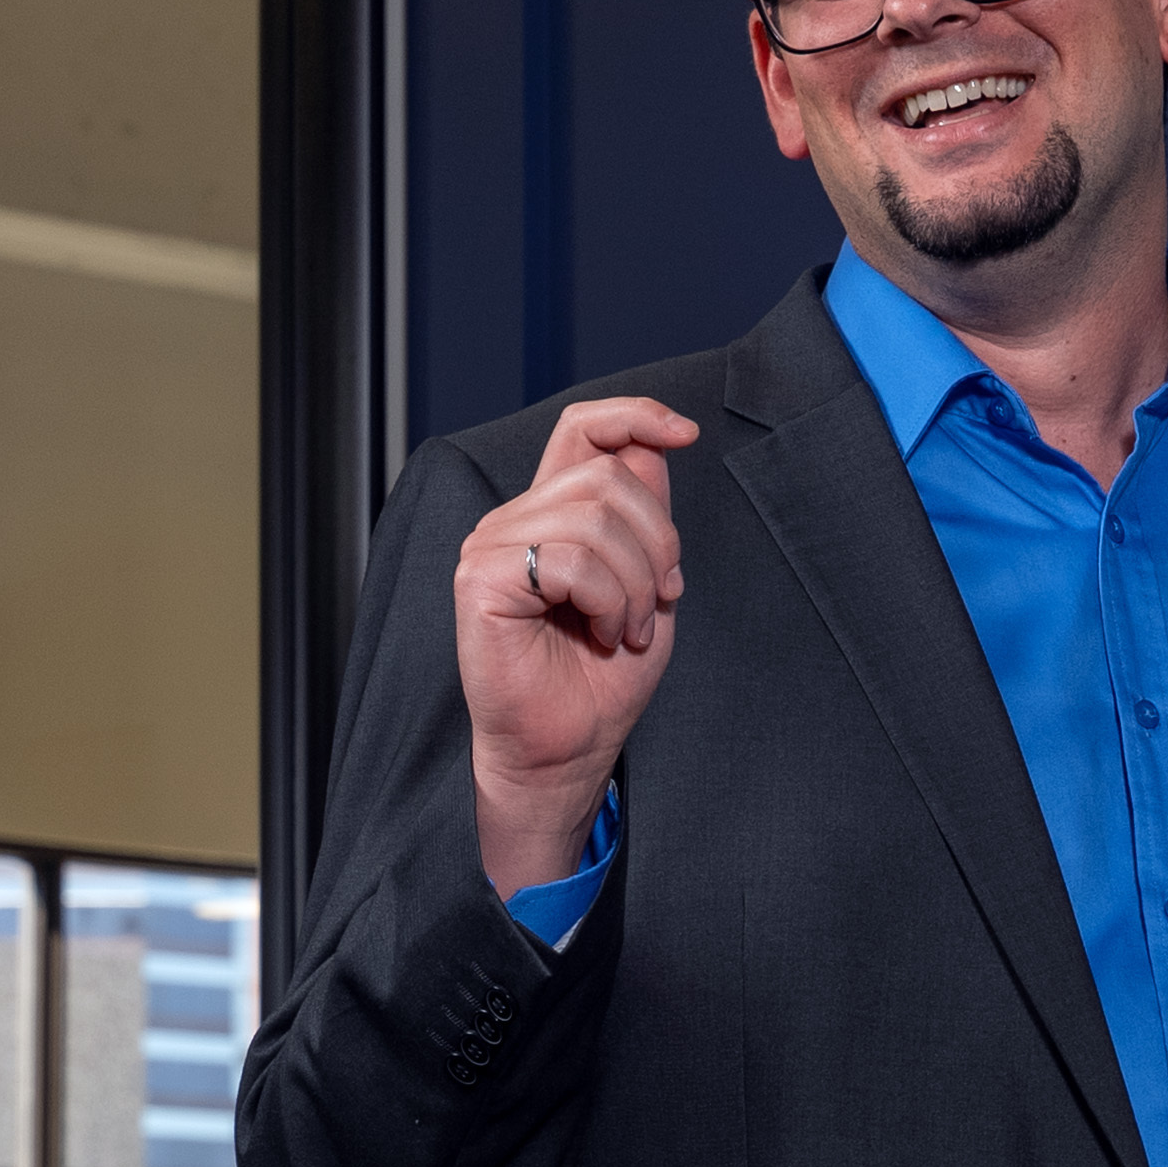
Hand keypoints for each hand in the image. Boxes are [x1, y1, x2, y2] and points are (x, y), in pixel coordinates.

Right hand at [458, 396, 695, 896]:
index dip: (636, 416)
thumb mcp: (647, 586)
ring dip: (635, 583)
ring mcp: (490, 546)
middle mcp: (514, 520)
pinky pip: (570, 559)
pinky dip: (607, 601)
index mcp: (549, 514)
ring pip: (595, 517)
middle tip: (660, 600)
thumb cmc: (601, 682)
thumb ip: (647, 520)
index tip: (687, 434)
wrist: (567, 751)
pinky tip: (602, 635)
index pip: (583, 430)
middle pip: (607, 476)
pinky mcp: (480, 579)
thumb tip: (659, 446)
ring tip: (628, 629)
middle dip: (658, 540)